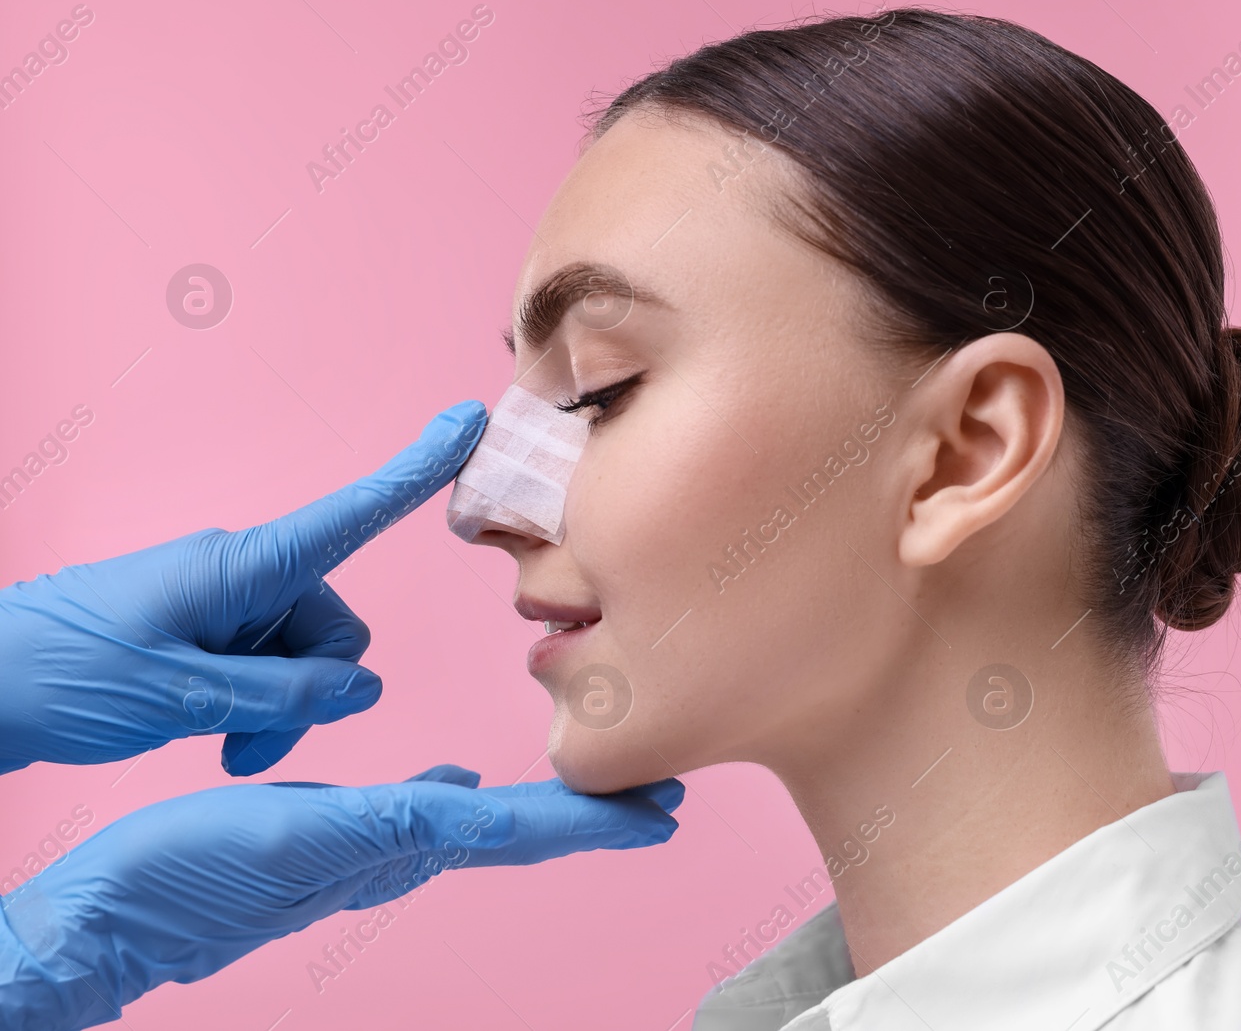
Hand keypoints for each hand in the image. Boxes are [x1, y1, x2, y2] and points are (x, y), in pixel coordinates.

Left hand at [0, 401, 487, 776]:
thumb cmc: (58, 677)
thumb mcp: (179, 696)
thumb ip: (283, 693)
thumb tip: (363, 688)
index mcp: (239, 567)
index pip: (349, 516)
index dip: (415, 472)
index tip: (467, 423)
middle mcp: (241, 576)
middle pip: (334, 629)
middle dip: (313, 694)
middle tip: (249, 745)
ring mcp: (223, 607)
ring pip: (304, 661)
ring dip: (282, 712)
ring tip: (226, 751)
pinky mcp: (204, 636)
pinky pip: (267, 670)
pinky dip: (258, 711)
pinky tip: (220, 742)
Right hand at [0, 767, 683, 1030]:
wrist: (107, 924)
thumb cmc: (187, 880)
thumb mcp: (295, 835)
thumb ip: (390, 822)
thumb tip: (481, 800)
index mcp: (400, 846)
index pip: (523, 831)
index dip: (597, 821)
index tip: (665, 812)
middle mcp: (397, 853)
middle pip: (520, 832)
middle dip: (591, 815)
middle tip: (658, 797)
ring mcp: (365, 852)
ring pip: (482, 824)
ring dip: (543, 805)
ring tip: (590, 784)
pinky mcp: (329, 842)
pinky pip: (421, 815)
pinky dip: (462, 799)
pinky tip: (466, 783)